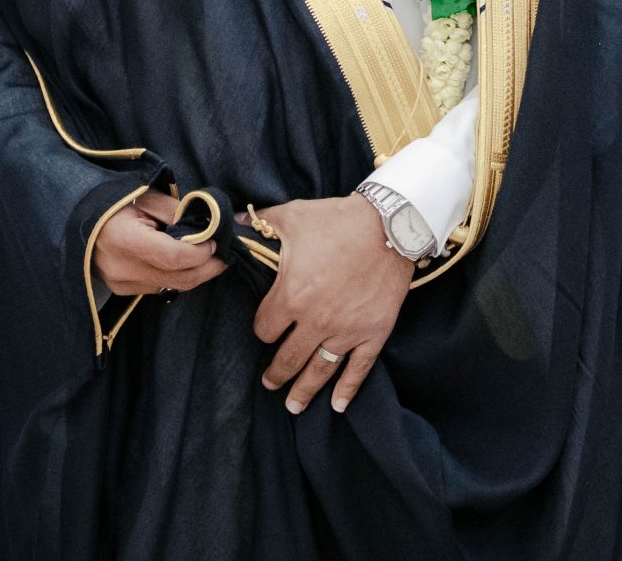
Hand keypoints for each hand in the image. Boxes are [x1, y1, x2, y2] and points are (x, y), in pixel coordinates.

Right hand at [91, 189, 227, 298]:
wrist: (78, 223)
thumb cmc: (113, 204)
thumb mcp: (145, 197)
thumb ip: (176, 211)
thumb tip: (206, 225)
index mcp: (126, 240)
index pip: (174, 256)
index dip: (200, 252)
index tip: (215, 241)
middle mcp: (124, 269)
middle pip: (179, 278)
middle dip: (208, 268)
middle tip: (225, 256)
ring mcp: (123, 284)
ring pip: (172, 287)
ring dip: (195, 274)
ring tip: (209, 258)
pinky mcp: (124, 291)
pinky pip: (160, 288)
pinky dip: (177, 276)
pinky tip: (184, 263)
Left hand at [249, 195, 410, 415]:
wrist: (390, 225)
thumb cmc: (337, 221)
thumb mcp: (292, 217)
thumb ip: (259, 225)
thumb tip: (231, 225)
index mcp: (291, 296)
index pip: (265, 328)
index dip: (262, 330)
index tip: (265, 330)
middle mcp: (316, 321)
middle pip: (288, 358)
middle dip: (276, 373)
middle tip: (269, 383)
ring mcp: (346, 331)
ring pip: (319, 371)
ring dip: (304, 391)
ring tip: (293, 406)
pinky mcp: (373, 333)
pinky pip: (358, 369)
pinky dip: (348, 390)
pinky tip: (338, 406)